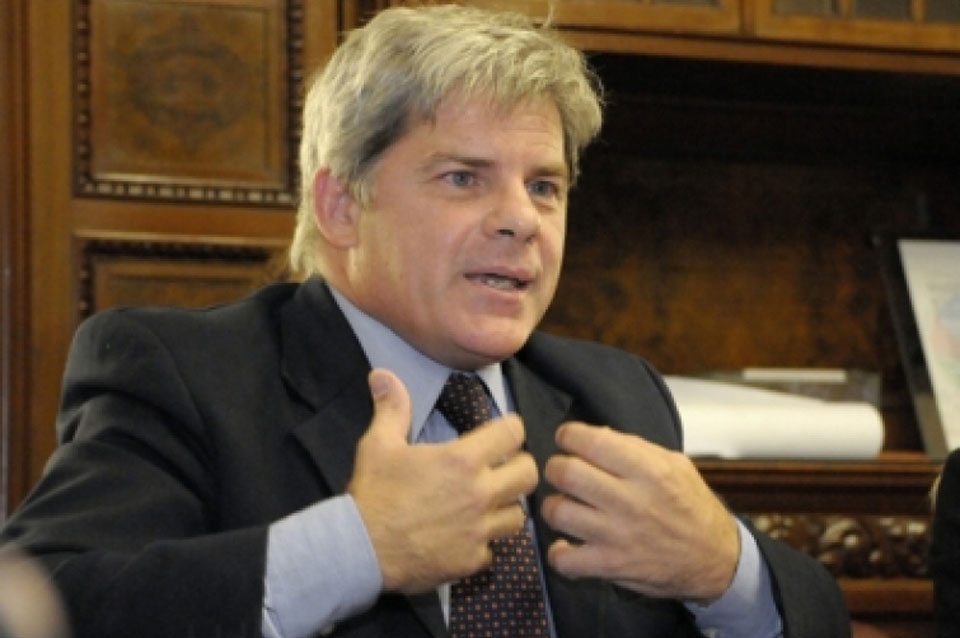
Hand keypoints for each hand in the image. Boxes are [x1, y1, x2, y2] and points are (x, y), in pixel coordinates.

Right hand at [348, 369, 538, 593]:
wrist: (361, 550)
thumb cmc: (374, 493)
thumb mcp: (379, 444)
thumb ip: (392, 408)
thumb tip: (383, 375)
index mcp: (462, 461)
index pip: (513, 433)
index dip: (510, 428)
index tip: (502, 432)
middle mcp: (480, 494)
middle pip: (528, 474)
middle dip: (519, 467)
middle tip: (502, 467)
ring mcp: (479, 530)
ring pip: (518, 515)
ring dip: (505, 506)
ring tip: (487, 503)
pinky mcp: (472, 561)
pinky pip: (493, 549)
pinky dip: (483, 543)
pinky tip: (466, 537)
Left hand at [541, 423, 738, 602]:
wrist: (716, 559)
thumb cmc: (692, 507)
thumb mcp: (675, 464)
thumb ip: (635, 446)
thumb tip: (595, 435)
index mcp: (648, 470)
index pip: (590, 440)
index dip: (568, 436)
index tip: (568, 440)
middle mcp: (631, 501)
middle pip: (566, 473)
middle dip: (555, 468)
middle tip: (561, 472)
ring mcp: (618, 535)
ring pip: (558, 512)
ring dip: (554, 506)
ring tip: (565, 506)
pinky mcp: (611, 566)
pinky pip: (565, 560)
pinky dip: (558, 553)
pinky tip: (567, 545)